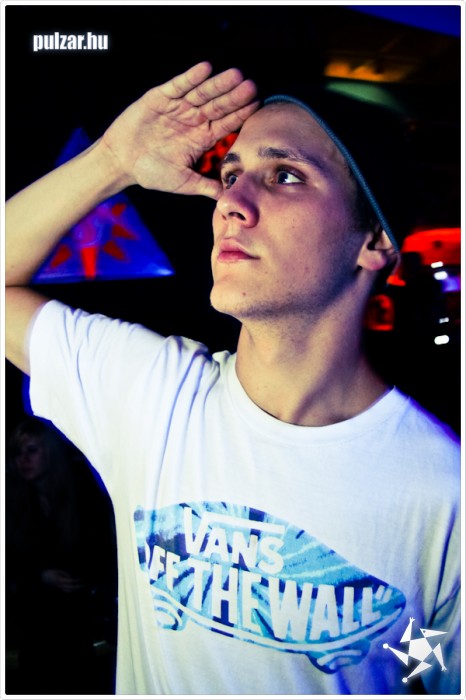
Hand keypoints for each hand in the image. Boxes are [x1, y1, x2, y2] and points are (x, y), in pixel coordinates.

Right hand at [41, 568, 84, 592]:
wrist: (40, 577)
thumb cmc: (49, 572)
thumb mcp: (57, 570)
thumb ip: (65, 574)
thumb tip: (71, 577)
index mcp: (60, 580)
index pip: (71, 581)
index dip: (77, 580)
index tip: (81, 579)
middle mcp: (60, 585)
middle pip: (71, 588)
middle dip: (78, 587)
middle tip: (83, 584)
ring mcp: (58, 588)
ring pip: (68, 591)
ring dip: (75, 590)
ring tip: (80, 587)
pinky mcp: (58, 589)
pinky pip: (65, 591)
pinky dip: (71, 590)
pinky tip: (74, 589)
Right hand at [100, 61, 258, 198]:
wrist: (121, 162)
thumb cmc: (152, 172)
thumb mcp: (183, 182)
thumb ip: (206, 186)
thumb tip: (229, 198)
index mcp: (202, 137)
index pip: (226, 124)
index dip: (241, 115)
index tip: (257, 106)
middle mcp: (193, 119)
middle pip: (218, 106)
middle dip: (234, 97)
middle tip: (252, 87)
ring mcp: (178, 107)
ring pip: (202, 93)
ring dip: (218, 84)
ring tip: (235, 75)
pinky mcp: (160, 97)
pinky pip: (178, 85)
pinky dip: (190, 77)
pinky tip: (205, 68)